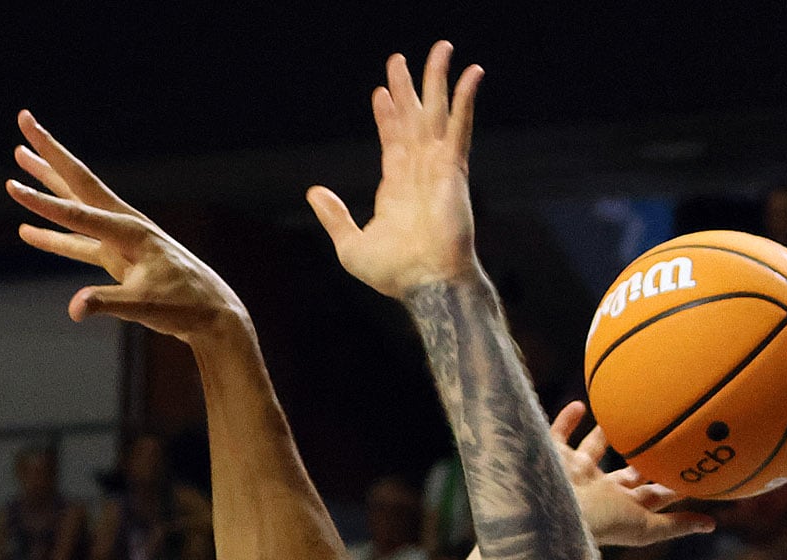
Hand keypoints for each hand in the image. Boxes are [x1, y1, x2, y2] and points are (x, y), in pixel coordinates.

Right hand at [4, 111, 250, 340]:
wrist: (212, 314)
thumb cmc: (184, 307)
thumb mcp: (144, 307)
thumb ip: (107, 303)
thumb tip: (74, 309)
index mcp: (129, 232)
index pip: (77, 212)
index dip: (43, 203)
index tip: (13, 187)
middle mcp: (123, 225)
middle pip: (78, 181)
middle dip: (49, 152)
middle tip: (24, 119)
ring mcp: (119, 239)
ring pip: (75, 203)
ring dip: (47, 183)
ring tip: (19, 158)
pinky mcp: (118, 257)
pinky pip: (78, 241)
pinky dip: (53, 237)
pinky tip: (27, 231)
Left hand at [307, 43, 480, 297]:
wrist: (426, 284)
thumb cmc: (394, 274)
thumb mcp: (351, 245)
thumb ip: (334, 217)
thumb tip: (314, 192)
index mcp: (397, 186)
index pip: (391, 139)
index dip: (386, 114)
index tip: (380, 91)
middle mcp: (419, 170)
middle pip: (413, 117)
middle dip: (408, 87)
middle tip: (399, 58)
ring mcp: (438, 165)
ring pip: (438, 111)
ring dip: (438, 79)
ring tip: (441, 48)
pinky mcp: (454, 167)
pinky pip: (460, 125)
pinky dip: (466, 98)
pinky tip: (472, 73)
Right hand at [550, 402, 711, 546]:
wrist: (554, 513)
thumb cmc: (601, 522)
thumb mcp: (645, 525)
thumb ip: (676, 524)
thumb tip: (712, 524)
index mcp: (622, 505)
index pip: (653, 493)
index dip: (672, 482)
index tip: (693, 463)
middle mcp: (599, 490)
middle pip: (626, 471)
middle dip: (643, 457)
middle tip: (664, 433)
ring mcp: (575, 474)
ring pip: (592, 450)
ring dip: (604, 435)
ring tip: (621, 414)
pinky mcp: (553, 459)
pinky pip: (558, 435)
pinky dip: (567, 420)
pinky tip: (580, 403)